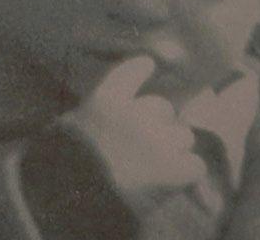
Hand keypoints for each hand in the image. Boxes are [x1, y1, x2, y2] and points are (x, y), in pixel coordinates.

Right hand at [60, 56, 207, 214]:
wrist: (75, 196)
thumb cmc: (64, 166)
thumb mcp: (68, 131)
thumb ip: (92, 120)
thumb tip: (106, 123)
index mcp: (105, 101)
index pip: (130, 72)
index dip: (141, 69)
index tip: (148, 64)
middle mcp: (136, 113)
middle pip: (162, 107)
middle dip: (158, 123)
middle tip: (146, 143)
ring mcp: (158, 139)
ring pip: (183, 135)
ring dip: (173, 149)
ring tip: (156, 167)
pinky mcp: (175, 167)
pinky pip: (195, 165)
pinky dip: (186, 173)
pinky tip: (173, 181)